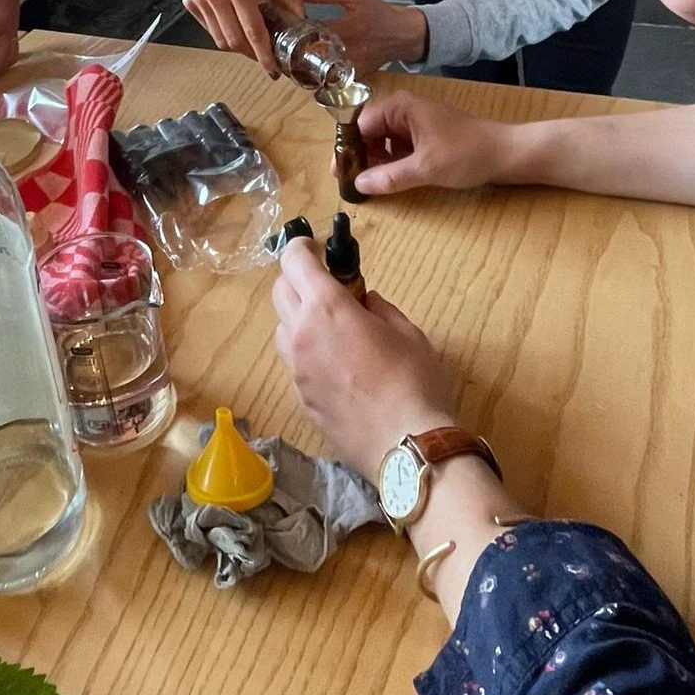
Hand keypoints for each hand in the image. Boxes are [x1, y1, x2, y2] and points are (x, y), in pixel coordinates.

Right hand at [175, 0, 300, 70]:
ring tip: (251, 42)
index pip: (252, 29)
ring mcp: (199, 0)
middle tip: (265, 58)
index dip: (263, 53)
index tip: (273, 69)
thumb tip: (300, 17)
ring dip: (238, 46)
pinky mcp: (189, 3)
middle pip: (234, 40)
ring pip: (220, 40)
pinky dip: (224, 34)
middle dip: (251, 54)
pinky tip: (234, 26)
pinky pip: (210, 29)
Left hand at [272, 239, 458, 478]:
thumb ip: (377, 308)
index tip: (315, 248)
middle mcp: (301, 335)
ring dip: (298, 317)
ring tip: (331, 328)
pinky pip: (293, 362)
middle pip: (279, 291)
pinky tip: (335, 366)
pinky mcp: (299, 399)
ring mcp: (295, 370)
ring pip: (281, 329)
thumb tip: (363, 302)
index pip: (294, 262)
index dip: (302, 248)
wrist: (407, 447)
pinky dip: (306, 352)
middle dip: (298, 280)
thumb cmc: (415, 381)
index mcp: (326, 309)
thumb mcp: (407, 331)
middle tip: (326, 286)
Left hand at [294, 0, 427, 75]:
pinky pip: (330, 79)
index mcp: (349, 25)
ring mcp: (353, 65)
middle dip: (295, 51)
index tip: (281, 28)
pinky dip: (317, 75)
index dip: (295, 30)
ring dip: (303, 65)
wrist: (403, 34)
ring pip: (320, 71)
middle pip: (314, 54)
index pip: (314, 31)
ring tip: (288, 58)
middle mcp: (351, 48)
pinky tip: (306, 68)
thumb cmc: (376, 11)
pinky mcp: (355, 76)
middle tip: (279, 46)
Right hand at [355, 92, 515, 196]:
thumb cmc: (467, 154)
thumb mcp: (424, 169)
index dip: (346, 147)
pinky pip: (397, 145)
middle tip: (350, 181)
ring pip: (382, 139)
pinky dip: (390, 160)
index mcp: (400, 107)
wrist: (507, 153)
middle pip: (368, 130)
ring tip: (367, 182)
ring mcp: (414, 121)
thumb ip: (389, 177)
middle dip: (358, 154)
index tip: (337, 172)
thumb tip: (358, 185)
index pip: (359, 124)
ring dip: (374, 159)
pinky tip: (388, 178)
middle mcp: (403, 109)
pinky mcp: (424, 134)